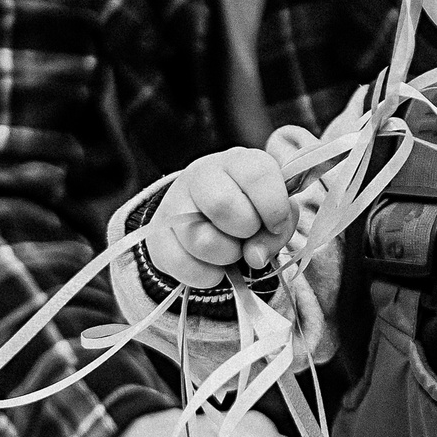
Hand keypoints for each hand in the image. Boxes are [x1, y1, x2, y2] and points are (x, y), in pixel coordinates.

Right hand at [149, 145, 304, 287]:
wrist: (206, 219)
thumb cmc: (250, 211)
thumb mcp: (275, 213)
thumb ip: (279, 229)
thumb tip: (255, 256)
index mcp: (237, 161)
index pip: (257, 175)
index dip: (273, 208)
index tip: (275, 225)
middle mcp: (202, 174)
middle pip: (223, 205)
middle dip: (246, 231)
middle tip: (247, 234)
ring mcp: (174, 203)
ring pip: (202, 240)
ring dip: (226, 256)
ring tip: (230, 250)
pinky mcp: (157, 235)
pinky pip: (183, 264)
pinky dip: (206, 275)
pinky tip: (212, 265)